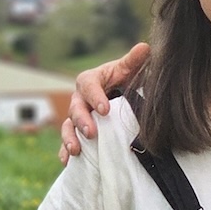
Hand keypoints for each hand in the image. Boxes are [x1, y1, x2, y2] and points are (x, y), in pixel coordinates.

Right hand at [59, 42, 150, 162]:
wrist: (118, 95)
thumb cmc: (123, 80)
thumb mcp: (129, 70)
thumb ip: (134, 61)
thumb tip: (145, 47)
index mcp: (90, 81)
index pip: (88, 85)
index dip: (95, 97)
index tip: (105, 110)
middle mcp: (79, 99)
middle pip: (75, 108)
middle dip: (82, 121)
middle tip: (91, 133)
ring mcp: (76, 117)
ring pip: (68, 127)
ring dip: (69, 138)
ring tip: (76, 151)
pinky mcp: (77, 133)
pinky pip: (67, 142)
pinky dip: (65, 152)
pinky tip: (67, 162)